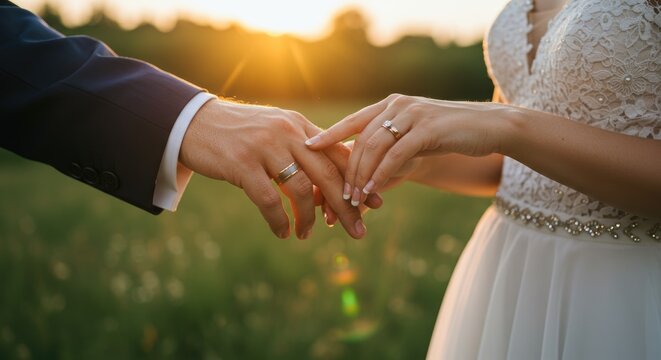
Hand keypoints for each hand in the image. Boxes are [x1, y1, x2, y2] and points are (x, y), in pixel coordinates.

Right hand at [179, 99, 380, 238]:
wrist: (195, 122)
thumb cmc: (240, 133)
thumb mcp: (276, 130)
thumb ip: (303, 147)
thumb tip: (331, 180)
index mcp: (300, 126)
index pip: (339, 154)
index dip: (360, 181)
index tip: (376, 203)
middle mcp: (288, 133)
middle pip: (328, 174)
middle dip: (346, 206)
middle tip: (358, 231)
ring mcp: (265, 147)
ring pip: (301, 190)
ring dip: (309, 218)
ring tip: (306, 235)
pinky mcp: (242, 164)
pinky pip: (269, 200)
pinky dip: (279, 220)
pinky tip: (282, 232)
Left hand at [305, 94, 507, 205]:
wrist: (490, 127)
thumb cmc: (450, 136)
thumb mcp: (416, 140)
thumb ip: (391, 151)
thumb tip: (364, 178)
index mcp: (391, 105)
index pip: (353, 121)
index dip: (329, 134)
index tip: (307, 147)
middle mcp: (397, 105)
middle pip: (360, 139)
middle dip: (345, 169)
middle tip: (335, 195)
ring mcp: (412, 114)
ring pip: (374, 146)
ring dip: (360, 175)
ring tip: (351, 199)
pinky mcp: (427, 128)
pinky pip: (396, 154)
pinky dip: (381, 173)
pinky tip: (372, 190)